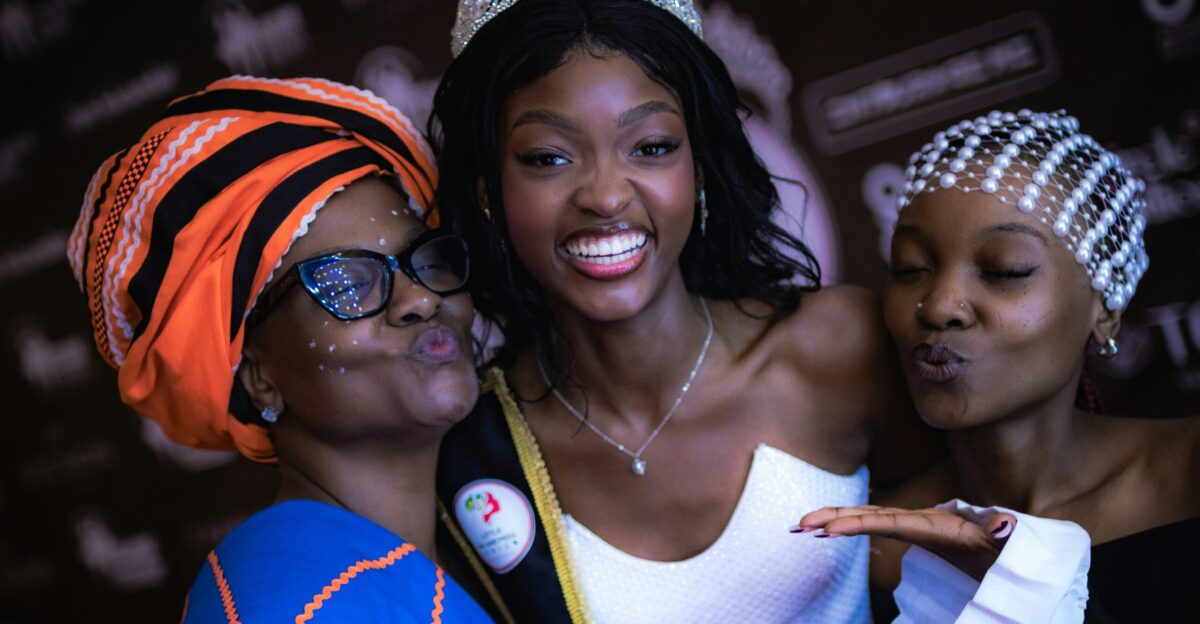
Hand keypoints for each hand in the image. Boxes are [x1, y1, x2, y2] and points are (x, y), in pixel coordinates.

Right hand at [794, 505, 1015, 580]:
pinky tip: (824, 531)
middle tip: (800, 524)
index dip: (856, 525)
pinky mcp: (905, 530)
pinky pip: (869, 525)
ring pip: (861, 517)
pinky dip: (844, 525)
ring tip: (800, 525)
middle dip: (831, 517)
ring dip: (830, 519)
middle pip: (864, 515)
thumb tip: (1004, 524)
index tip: (829, 531)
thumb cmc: (999, 538)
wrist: (1002, 535)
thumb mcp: (1002, 534)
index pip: (886, 522)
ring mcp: (907, 523)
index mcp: (929, 522)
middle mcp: (912, 518)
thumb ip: (1000, 527)